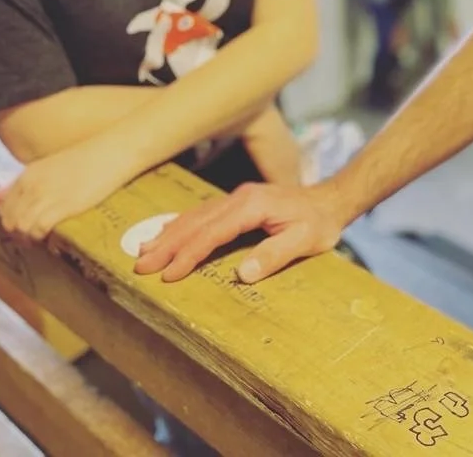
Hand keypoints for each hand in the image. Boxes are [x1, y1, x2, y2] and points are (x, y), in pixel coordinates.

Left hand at [0, 136, 135, 240]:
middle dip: (18, 232)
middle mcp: (31, 185)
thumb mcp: (49, 168)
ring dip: (29, 236)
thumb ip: (21, 184)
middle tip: (34, 236)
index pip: (4, 206)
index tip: (26, 225)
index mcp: (27, 174)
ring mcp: (45, 195)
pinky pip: (37, 229)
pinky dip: (42, 236)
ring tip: (44, 237)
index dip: (13, 220)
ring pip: (21, 227)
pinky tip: (53, 234)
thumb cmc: (88, 158)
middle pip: (9, 219)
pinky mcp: (61, 206)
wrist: (113, 151)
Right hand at [133, 179, 347, 283]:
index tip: (168, 274)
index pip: (212, 233)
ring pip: (195, 215)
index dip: (189, 254)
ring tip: (143, 250)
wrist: (331, 200)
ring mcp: (237, 198)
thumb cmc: (320, 224)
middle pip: (196, 222)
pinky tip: (168, 231)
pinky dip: (182, 223)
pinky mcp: (238, 202)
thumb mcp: (304, 241)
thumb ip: (274, 255)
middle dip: (168, 244)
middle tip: (141, 264)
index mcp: (252, 206)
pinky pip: (203, 213)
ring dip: (169, 233)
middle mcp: (239, 198)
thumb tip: (242, 274)